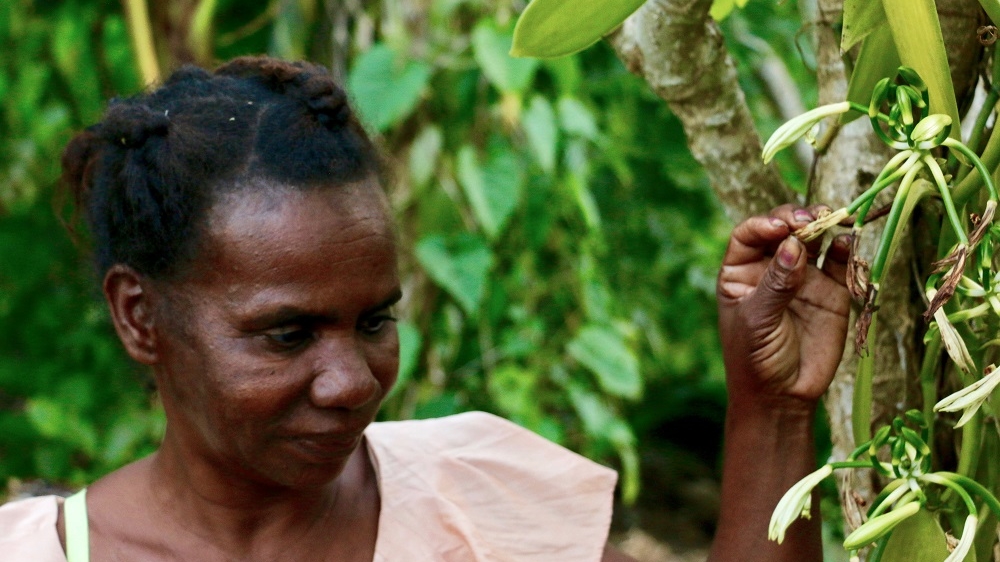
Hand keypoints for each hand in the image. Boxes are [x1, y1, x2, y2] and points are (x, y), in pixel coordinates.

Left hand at [716, 205, 850, 408]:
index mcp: (740, 272)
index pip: (749, 234)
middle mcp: (771, 268)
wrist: (783, 397)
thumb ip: (776, 284)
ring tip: (835, 219)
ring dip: (823, 224)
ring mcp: (802, 277)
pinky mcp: (831, 291)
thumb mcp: (757, 320)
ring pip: (813, 239)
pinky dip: (846, 249)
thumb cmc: (754, 358)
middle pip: (783, 229)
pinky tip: (848, 243)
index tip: (781, 227)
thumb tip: (793, 244)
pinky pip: (840, 262)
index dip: (764, 224)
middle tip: (811, 219)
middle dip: (797, 218)